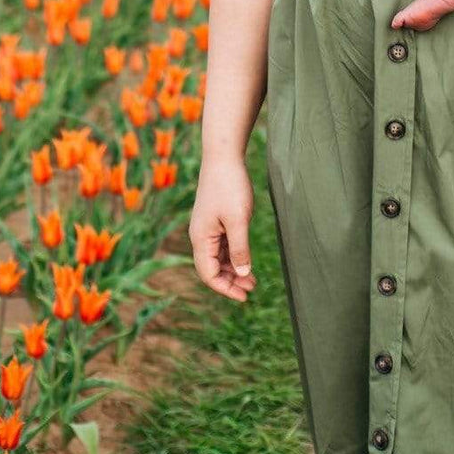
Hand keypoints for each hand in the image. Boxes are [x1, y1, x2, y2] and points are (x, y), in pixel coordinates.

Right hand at [189, 158, 256, 301]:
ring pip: (217, 257)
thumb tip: (243, 273)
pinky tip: (246, 259)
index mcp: (201, 238)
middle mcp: (200, 235)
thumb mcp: (238, 220)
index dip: (225, 288)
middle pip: (212, 268)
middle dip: (231, 281)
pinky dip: (233, 255)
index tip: (244, 296)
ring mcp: (207, 227)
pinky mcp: (215, 219)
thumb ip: (240, 248)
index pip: (208, 274)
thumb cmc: (230, 186)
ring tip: (252, 279)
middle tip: (252, 289)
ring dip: (233, 269)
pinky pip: (222, 245)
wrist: (223, 157)